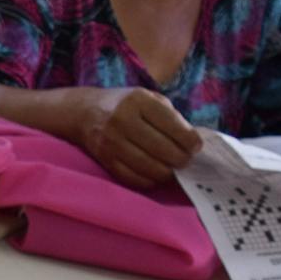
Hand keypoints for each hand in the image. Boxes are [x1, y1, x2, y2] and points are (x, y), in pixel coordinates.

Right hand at [69, 87, 202, 186]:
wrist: (85, 112)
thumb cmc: (126, 105)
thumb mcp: (149, 99)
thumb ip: (171, 117)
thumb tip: (192, 145)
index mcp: (138, 101)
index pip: (173, 126)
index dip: (190, 141)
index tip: (196, 147)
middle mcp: (122, 120)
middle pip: (162, 149)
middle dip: (181, 158)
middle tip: (186, 160)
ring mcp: (111, 142)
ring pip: (149, 167)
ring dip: (167, 172)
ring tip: (172, 168)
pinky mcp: (105, 159)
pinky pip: (133, 178)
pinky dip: (149, 180)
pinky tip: (155, 174)